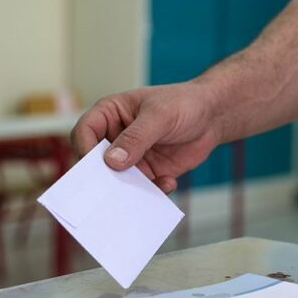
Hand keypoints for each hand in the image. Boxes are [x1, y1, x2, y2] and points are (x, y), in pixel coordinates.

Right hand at [71, 82, 220, 193]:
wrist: (213, 116)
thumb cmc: (184, 103)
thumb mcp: (159, 116)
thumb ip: (136, 137)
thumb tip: (111, 161)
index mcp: (110, 114)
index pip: (85, 132)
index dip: (84, 149)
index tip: (92, 167)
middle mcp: (115, 137)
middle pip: (96, 161)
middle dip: (103, 178)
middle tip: (109, 193)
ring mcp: (131, 157)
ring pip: (118, 180)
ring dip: (128, 190)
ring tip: (142, 194)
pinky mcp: (149, 172)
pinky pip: (142, 189)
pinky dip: (152, 191)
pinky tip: (169, 182)